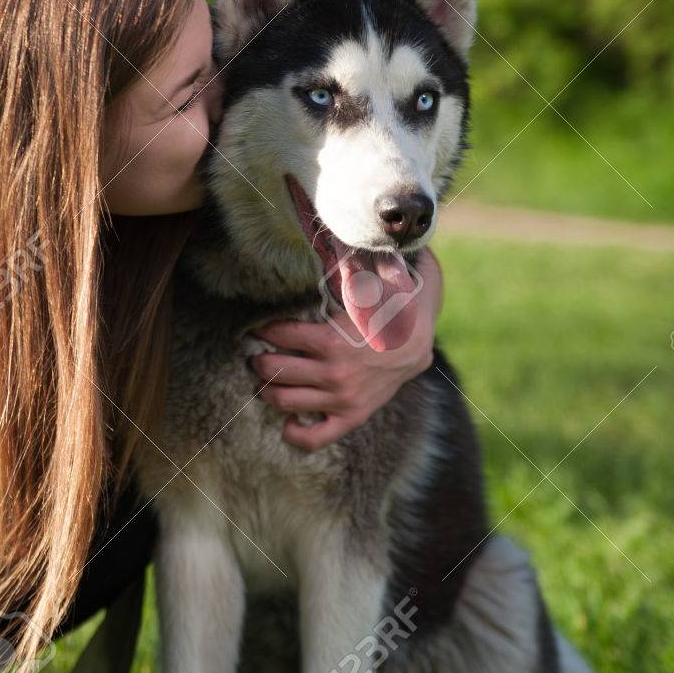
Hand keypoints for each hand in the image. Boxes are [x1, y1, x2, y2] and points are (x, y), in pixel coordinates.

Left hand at [247, 248, 442, 450]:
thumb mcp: (365, 283)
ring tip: (267, 378)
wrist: (416, 343)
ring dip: (268, 390)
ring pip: (284, 401)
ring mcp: (341, 399)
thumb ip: (342, 266)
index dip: (263, 327)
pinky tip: (285, 422)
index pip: (279, 334)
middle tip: (257, 353)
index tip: (258, 324)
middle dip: (259, 359)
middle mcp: (333, 373)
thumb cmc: (385, 307)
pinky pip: (315, 437)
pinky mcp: (351, 417)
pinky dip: (295, 433)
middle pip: (273, 370)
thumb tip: (323, 235)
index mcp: (332, 340)